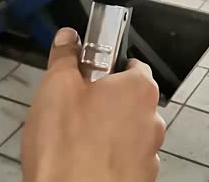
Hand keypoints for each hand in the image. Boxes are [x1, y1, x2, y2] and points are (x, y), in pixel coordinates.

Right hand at [22, 28, 165, 181]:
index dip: (105, 66)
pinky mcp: (139, 180)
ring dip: (106, 133)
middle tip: (74, 109)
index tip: (87, 72)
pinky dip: (107, 160)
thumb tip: (67, 40)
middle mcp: (151, 119)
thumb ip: (65, 57)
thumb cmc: (69, 152)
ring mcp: (148, 153)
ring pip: (125, 132)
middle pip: (127, 99)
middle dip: (103, 102)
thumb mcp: (57, 87)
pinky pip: (123, 160)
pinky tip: (82, 163)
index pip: (131, 63)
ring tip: (74, 142)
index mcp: (138, 88)